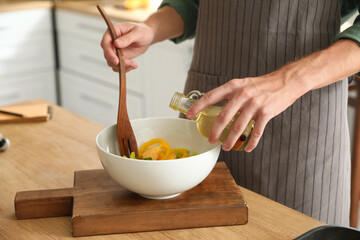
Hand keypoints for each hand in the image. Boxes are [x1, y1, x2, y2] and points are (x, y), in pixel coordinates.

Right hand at [101, 22, 154, 71]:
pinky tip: (134, 65)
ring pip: (111, 62)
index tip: (116, 61)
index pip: (105, 42)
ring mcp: (114, 50)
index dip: (108, 52)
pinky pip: (117, 66)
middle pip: (107, 54)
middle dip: (117, 62)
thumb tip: (116, 44)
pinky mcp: (119, 57)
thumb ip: (127, 38)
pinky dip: (125, 68)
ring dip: (122, 66)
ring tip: (134, 65)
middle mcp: (111, 41)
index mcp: (113, 31)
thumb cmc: (143, 31)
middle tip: (130, 64)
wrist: (148, 37)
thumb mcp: (137, 33)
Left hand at [185, 66, 306, 151]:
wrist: (286, 81)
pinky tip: (247, 148)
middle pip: (223, 116)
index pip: (211, 97)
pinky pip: (256, 132)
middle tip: (210, 139)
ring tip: (226, 147)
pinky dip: (251, 142)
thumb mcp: (242, 84)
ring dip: (231, 140)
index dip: (198, 107)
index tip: (188, 115)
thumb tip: (215, 106)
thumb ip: (230, 94)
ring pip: (238, 127)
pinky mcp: (266, 113)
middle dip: (215, 131)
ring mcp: (255, 104)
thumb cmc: (262, 84)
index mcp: (234, 86)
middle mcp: (243, 94)